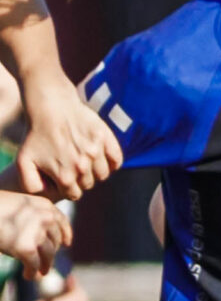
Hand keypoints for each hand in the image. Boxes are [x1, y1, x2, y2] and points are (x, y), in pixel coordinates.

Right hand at [0, 192, 68, 273]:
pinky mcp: (27, 248)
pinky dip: (32, 272)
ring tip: (41, 273)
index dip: (65, 234)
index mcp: (44, 205)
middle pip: (55, 240)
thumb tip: (44, 238)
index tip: (66, 244)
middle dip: (52, 252)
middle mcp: (46, 218)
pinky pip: (34, 264)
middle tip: (47, 261)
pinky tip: (28, 276)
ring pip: (48, 254)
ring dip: (45, 265)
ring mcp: (37, 233)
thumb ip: (32, 216)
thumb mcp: (18, 205)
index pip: (61, 221)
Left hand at [17, 81, 118, 197]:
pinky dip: (112, 162)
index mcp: (65, 176)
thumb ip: (31, 183)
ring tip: (86, 161)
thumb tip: (47, 193)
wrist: (50, 107)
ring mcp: (96, 153)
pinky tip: (101, 156)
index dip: (68, 188)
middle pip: (89, 184)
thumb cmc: (36, 134)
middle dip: (81, 179)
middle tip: (72, 167)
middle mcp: (82, 167)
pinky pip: (117, 160)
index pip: (74, 194)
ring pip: (104, 174)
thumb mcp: (23, 160)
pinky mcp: (105, 139)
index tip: (64, 177)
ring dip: (96, 171)